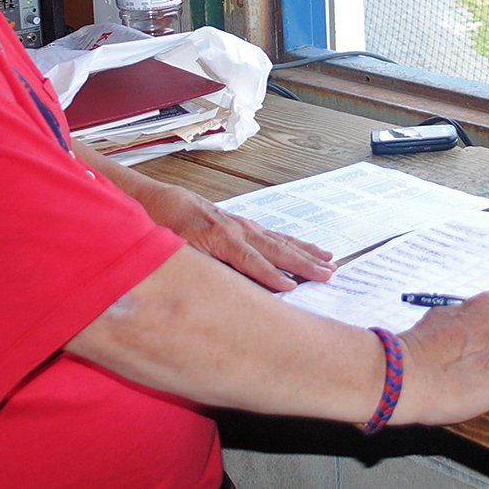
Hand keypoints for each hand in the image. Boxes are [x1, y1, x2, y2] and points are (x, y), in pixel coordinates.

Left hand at [137, 181, 335, 291]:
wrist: (159, 200)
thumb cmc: (164, 226)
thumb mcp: (174, 249)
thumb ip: (199, 265)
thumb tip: (217, 284)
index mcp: (220, 237)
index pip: (250, 261)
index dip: (270, 276)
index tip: (291, 288)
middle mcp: (236, 229)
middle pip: (275, 249)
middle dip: (302, 264)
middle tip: (328, 275)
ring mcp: (242, 226)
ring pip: (279, 241)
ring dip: (305, 252)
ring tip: (329, 262)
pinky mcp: (242, 225)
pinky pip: (273, 235)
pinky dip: (293, 243)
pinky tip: (307, 249)